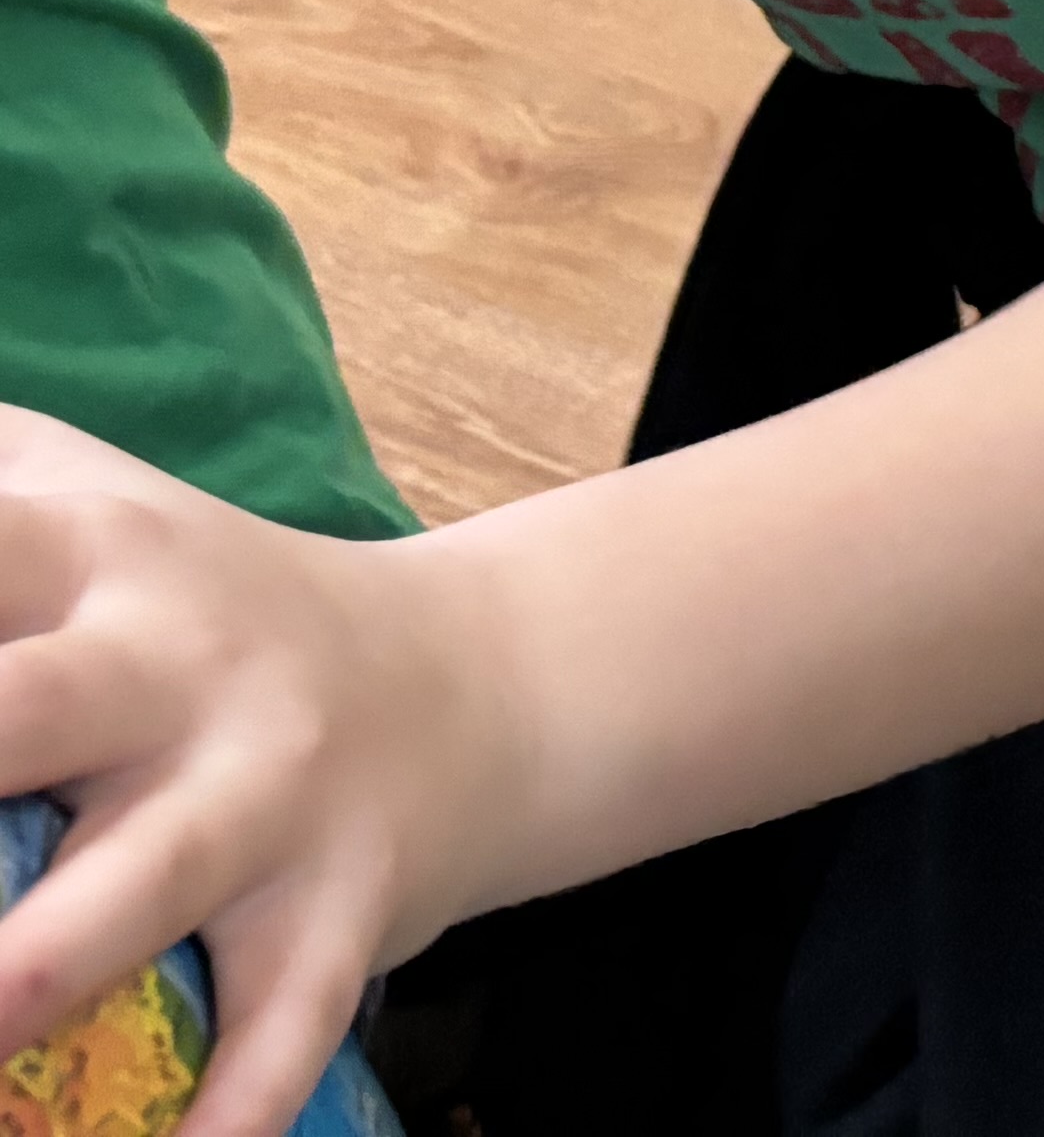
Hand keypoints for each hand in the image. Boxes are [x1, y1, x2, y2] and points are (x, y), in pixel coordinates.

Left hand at [0, 419, 510, 1136]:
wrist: (470, 685)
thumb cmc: (180, 608)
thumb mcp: (57, 498)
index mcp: (85, 552)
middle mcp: (175, 660)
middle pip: (24, 710)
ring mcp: (268, 787)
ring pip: (143, 885)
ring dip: (34, 969)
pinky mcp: (342, 904)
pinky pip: (283, 1024)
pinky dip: (232, 1110)